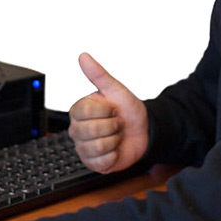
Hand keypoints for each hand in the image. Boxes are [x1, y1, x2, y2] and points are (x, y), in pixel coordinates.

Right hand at [69, 53, 148, 173]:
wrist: (143, 130)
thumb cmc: (127, 109)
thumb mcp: (115, 89)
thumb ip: (98, 73)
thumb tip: (83, 56)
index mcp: (79, 111)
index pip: (86, 111)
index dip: (106, 110)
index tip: (112, 108)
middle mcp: (77, 130)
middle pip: (91, 130)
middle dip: (112, 125)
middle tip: (116, 122)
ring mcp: (83, 148)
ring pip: (98, 146)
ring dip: (115, 140)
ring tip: (116, 135)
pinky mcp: (93, 164)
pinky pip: (102, 161)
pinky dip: (114, 155)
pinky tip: (116, 148)